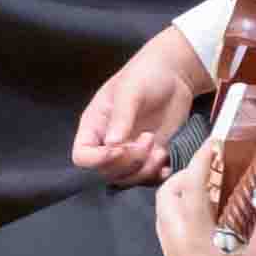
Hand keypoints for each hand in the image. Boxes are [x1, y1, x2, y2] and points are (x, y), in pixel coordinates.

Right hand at [74, 32, 200, 181]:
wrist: (173, 76)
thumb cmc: (145, 76)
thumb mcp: (130, 91)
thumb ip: (121, 117)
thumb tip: (112, 144)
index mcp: (95, 126)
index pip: (82, 156)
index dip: (97, 159)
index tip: (119, 148)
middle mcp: (108, 143)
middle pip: (106, 172)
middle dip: (128, 162)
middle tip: (148, 139)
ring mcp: (131, 152)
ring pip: (128, 179)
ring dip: (145, 170)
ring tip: (159, 149)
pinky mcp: (152, 156)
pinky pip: (149, 178)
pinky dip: (158, 176)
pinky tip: (167, 162)